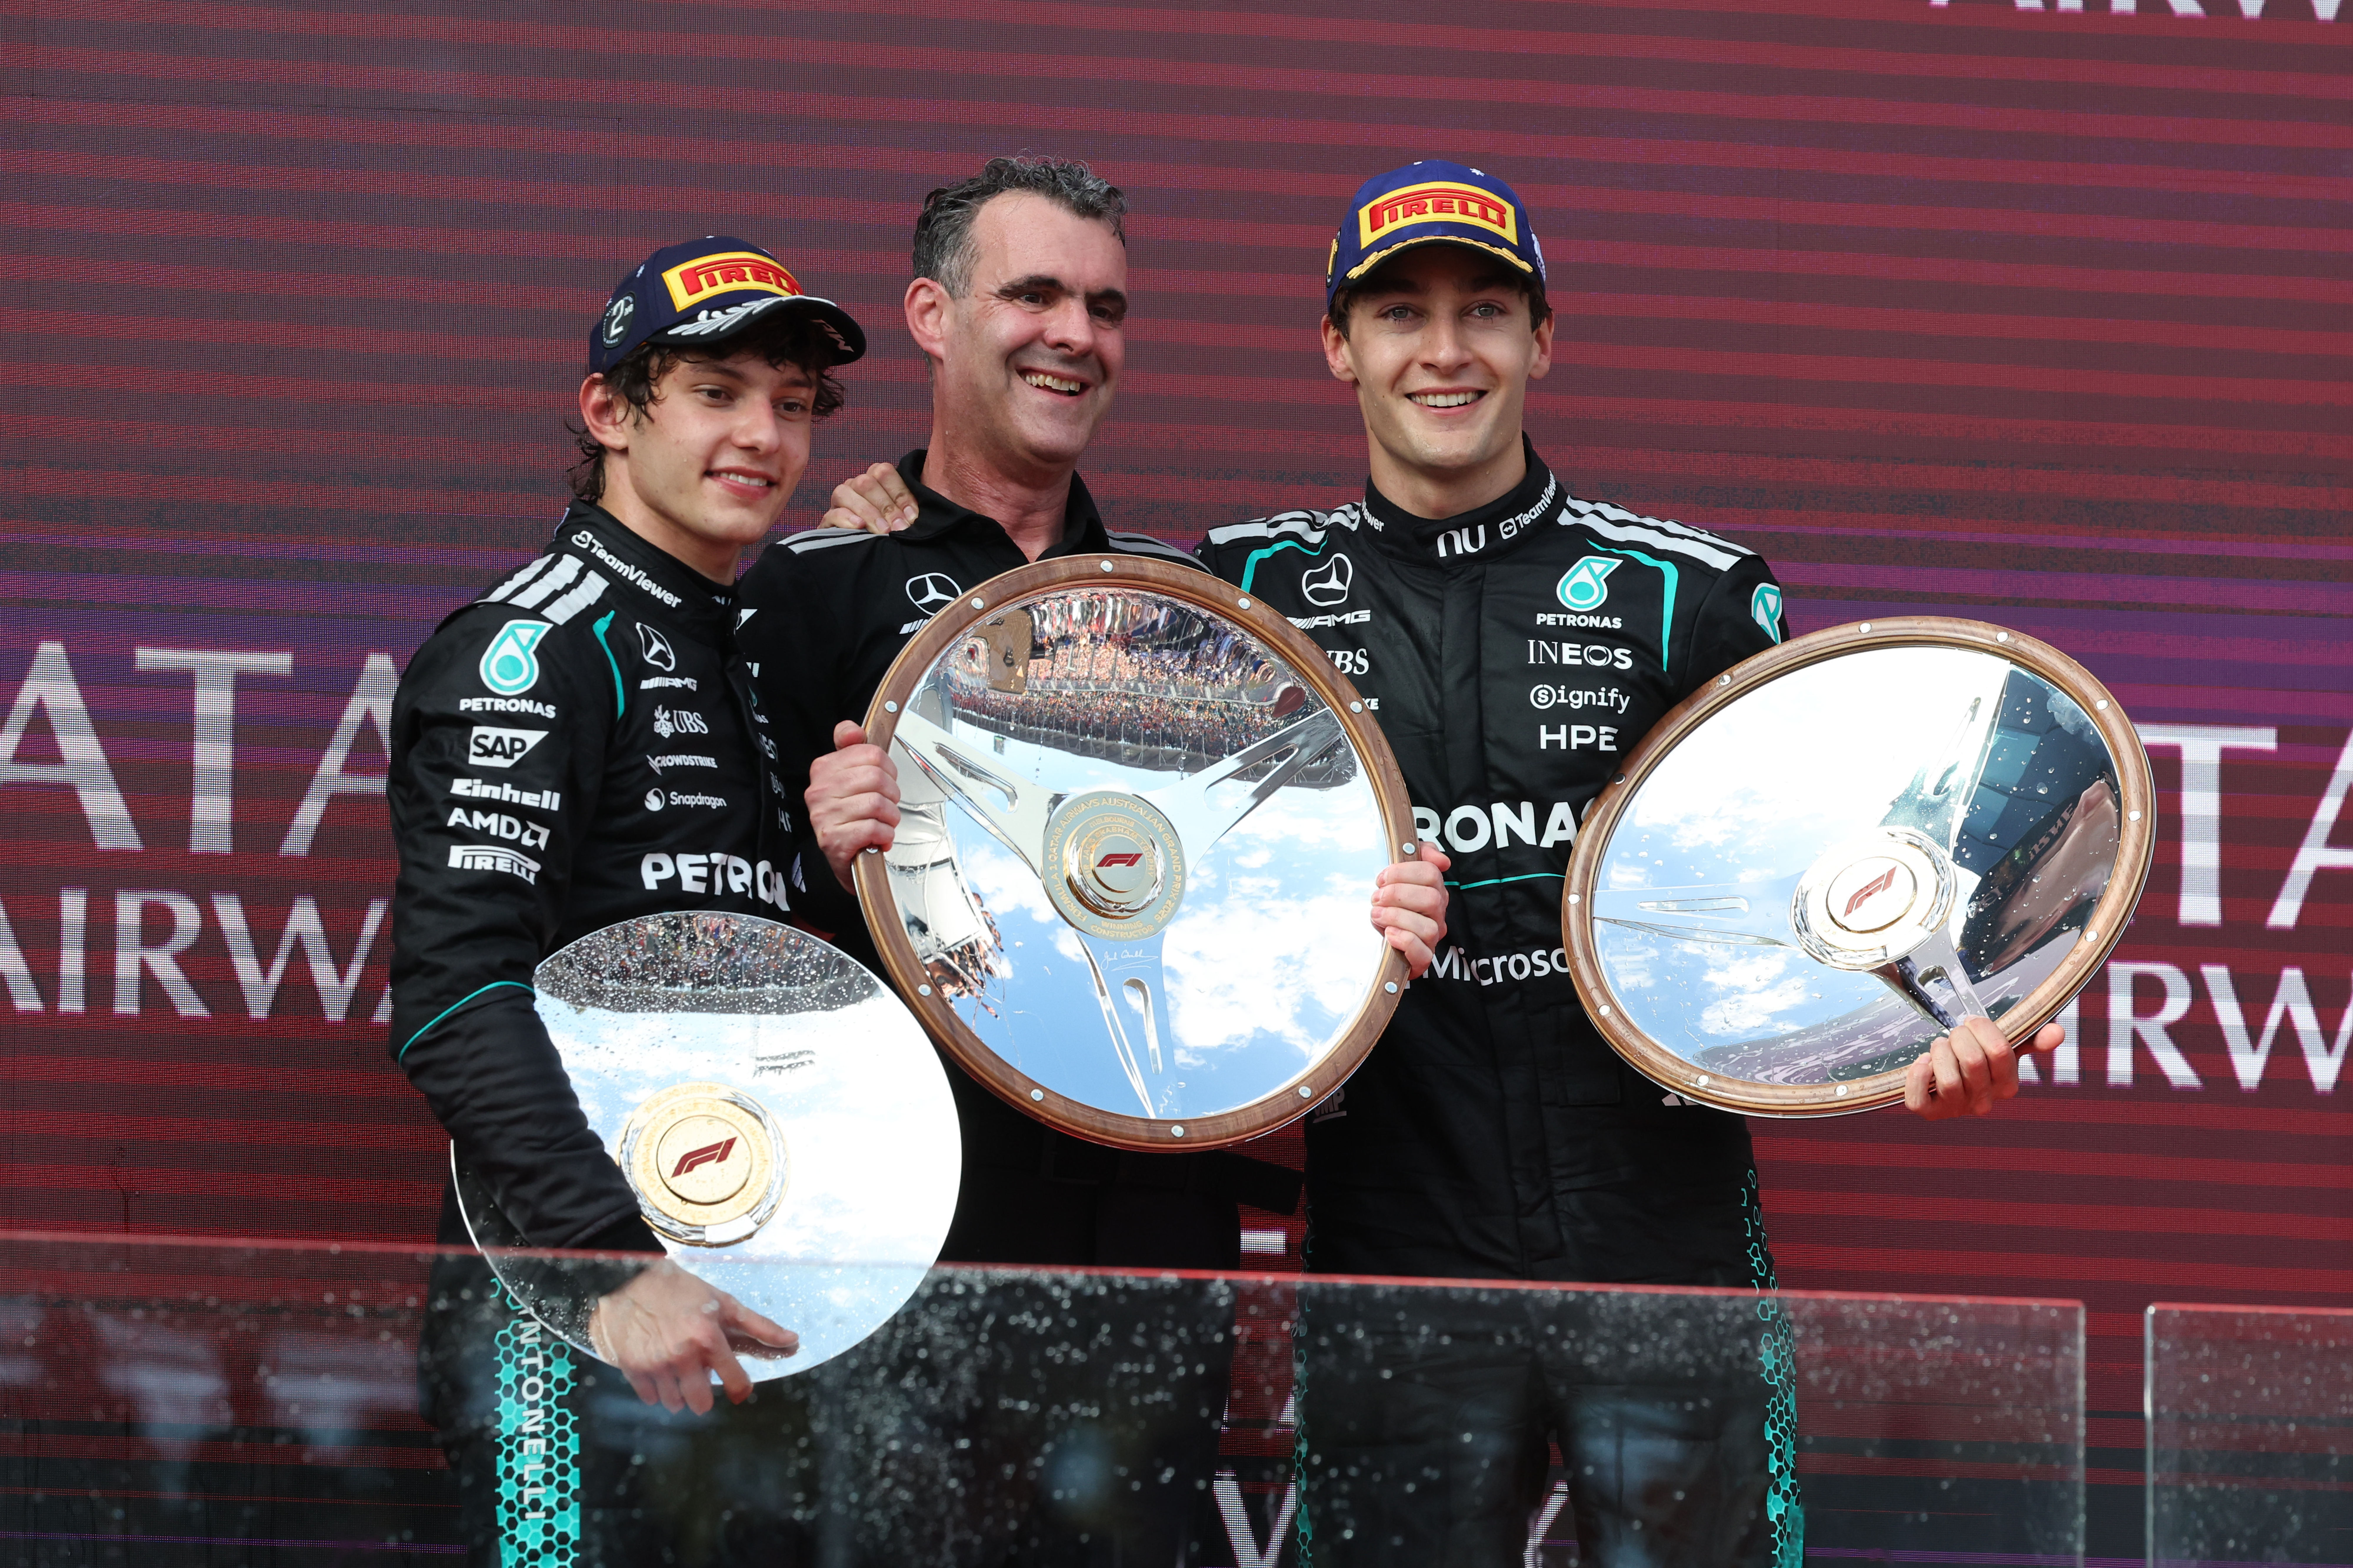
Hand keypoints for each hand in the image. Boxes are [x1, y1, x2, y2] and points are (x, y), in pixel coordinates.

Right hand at [587, 1258, 795, 1413]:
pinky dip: (656, 1390)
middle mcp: (683, 1356)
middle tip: (701, 1376)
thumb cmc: (683, 1291)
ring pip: (675, 1403)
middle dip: (704, 1396)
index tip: (737, 1386)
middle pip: (701, 1404)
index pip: (736, 1383)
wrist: (632, 1280)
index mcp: (708, 1339)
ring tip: (679, 1369)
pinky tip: (659, 1368)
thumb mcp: (724, 1303)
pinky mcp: (633, 1369)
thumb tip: (792, 1340)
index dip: (740, 1388)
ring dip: (679, 1393)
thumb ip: (758, 1326)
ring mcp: (656, 1365)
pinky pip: (651, 1399)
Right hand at [807, 720, 900, 889]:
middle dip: (891, 795)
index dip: (888, 769)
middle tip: (886, 806)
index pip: (871, 754)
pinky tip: (878, 838)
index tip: (885, 781)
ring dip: (890, 817)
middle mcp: (819, 791)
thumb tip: (851, 729)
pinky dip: (885, 835)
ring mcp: (824, 816)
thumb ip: (852, 749)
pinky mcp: (833, 840)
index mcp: (824, 769)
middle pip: (876, 777)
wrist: (844, 858)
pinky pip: (874, 828)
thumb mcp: (850, 778)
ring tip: (882, 823)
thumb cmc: (851, 817)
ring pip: (877, 804)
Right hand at [823, 463, 919, 532]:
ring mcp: (839, 501)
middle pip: (865, 483)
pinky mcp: (828, 519)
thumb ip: (907, 511)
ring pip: (844, 493)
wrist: (866, 554)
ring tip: (883, 530)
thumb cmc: (890, 529)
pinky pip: (831, 513)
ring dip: (867, 512)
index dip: (899, 493)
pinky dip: (846, 518)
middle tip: (899, 527)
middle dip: (885, 506)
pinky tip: (860, 526)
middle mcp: (855, 485)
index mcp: (874, 478)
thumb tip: (913, 516)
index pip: (884, 472)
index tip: (912, 515)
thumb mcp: (901, 517)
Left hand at [1370, 843, 1450, 979]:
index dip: (1403, 873)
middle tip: (1376, 897)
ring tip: (1377, 915)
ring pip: (1428, 927)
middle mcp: (1437, 914)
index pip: (1431, 873)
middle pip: (1432, 899)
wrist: (1381, 939)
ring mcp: (1432, 938)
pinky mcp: (1422, 959)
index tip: (1381, 879)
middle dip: (1398, 895)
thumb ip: (1419, 854)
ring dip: (1397, 918)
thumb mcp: (1398, 874)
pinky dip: (1404, 941)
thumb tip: (1441, 859)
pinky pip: (1423, 953)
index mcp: (1434, 891)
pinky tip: (1389, 933)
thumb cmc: (1391, 905)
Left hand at [1903, 1015, 2064, 1119]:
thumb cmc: (1977, 1062)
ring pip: (1949, 1079)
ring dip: (1940, 1052)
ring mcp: (1956, 1109)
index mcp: (2007, 1085)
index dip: (1981, 1028)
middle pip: (1973, 1061)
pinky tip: (1924, 1061)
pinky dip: (1917, 1074)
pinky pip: (1919, 1098)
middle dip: (1959, 1037)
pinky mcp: (1929, 1113)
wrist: (1945, 1084)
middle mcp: (1984, 1102)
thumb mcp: (2006, 1049)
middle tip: (1955, 1034)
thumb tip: (2058, 1031)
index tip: (1972, 1022)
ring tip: (1940, 1047)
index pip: (1999, 1051)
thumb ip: (2031, 1039)